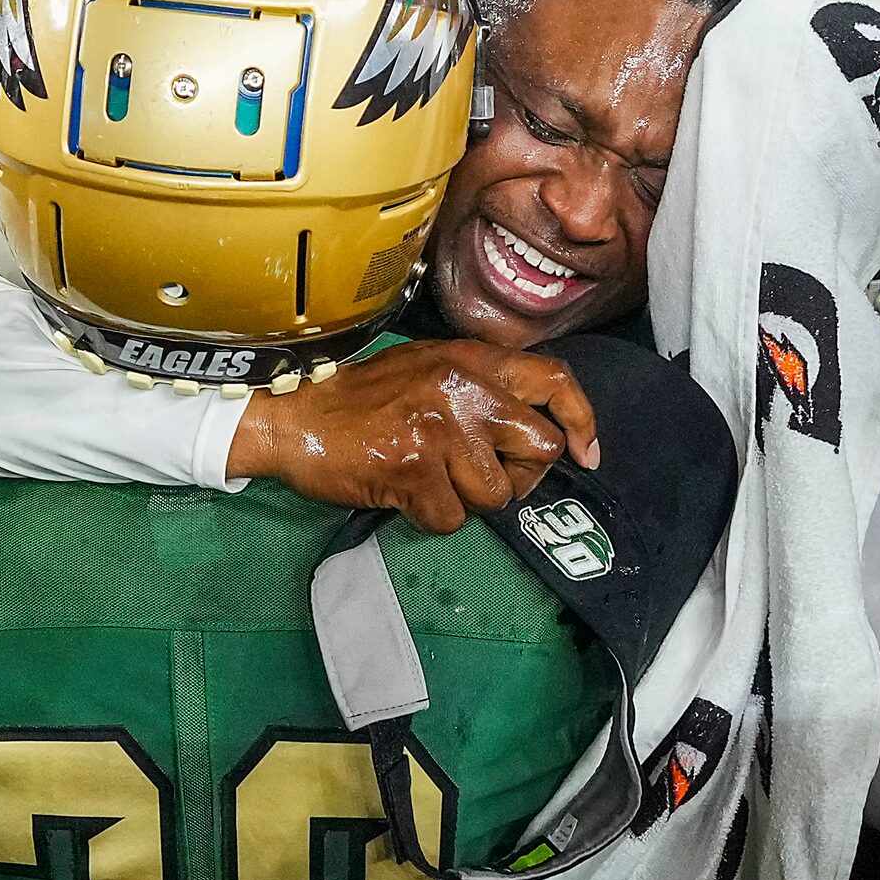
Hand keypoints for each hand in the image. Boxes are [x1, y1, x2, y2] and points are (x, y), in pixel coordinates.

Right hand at [225, 341, 598, 535]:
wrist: (293, 416)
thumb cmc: (362, 399)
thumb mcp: (428, 367)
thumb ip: (480, 386)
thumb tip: (534, 428)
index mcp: (471, 359)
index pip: (554, 379)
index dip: (580, 419)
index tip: (586, 452)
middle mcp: (465, 388)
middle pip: (539, 448)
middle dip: (520, 476)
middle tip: (485, 479)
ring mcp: (442, 429)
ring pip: (498, 495)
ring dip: (468, 501)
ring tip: (429, 481)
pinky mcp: (415, 470)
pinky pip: (452, 519)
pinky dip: (430, 517)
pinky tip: (403, 494)